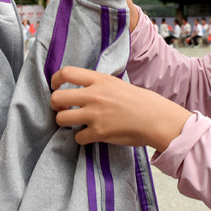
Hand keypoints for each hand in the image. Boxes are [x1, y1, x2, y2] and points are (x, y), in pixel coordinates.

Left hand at [50, 66, 190, 151]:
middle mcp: (94, 95)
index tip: (55, 87)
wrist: (155, 118)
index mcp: (99, 80)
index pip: (66, 73)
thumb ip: (97, 84)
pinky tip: (89, 135)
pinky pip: (77, 137)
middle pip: (57, 98)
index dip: (55, 80)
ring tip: (74, 123)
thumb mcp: (116, 83)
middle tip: (62, 109)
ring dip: (64, 122)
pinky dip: (81, 138)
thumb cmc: (140, 101)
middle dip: (55, 105)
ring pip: (61, 119)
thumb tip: (80, 88)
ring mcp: (95, 115)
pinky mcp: (98, 132)